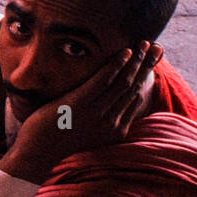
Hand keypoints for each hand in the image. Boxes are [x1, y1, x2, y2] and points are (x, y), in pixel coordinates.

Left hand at [0, 41, 162, 183]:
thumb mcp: (87, 134)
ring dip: (136, 60)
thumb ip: (101, 122)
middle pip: (134, 88)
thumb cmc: (57, 142)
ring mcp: (96, 113)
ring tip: (145, 44)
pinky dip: (116, 64)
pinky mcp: (81, 103)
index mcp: (116, 130)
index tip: (152, 63)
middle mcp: (111, 122)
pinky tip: (125, 51)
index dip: (145, 80)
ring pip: (123, 82)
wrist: (38, 153)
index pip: (136, 99)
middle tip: (158, 48)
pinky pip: (103, 80)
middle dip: (147, 66)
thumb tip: (109, 107)